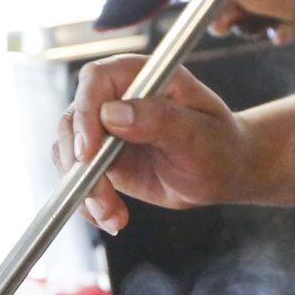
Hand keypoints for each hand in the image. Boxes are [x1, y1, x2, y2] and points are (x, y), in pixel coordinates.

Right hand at [54, 56, 253, 236]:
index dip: (85, 112)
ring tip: (111, 215)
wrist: (224, 171)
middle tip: (99, 197)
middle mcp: (117, 96)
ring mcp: (105, 128)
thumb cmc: (220, 145)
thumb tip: (112, 114)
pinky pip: (78, 176)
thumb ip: (159, 119)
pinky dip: (88, 201)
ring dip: (83, 188)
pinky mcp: (102, 157)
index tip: (89, 151)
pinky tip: (112, 218)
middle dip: (79, 163)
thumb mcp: (198, 133)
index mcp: (142, 75)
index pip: (96, 80)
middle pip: (73, 118)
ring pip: (69, 151)